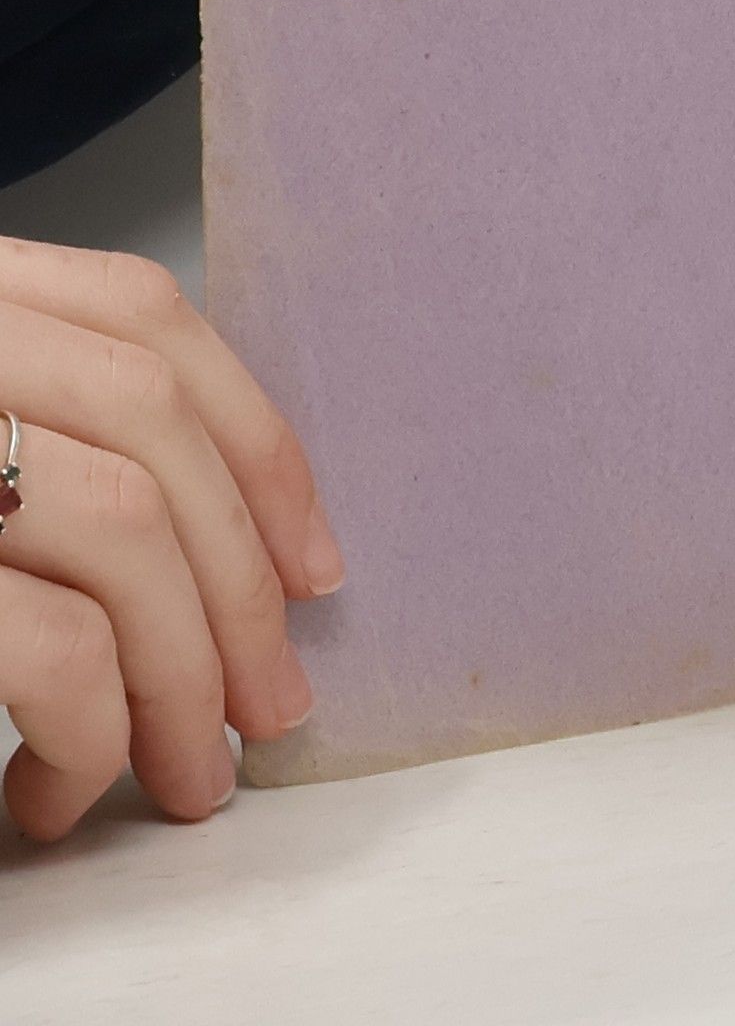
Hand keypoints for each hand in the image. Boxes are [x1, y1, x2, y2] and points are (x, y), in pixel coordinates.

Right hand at [0, 237, 341, 840]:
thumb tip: (221, 545)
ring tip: (183, 771)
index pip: (148, 319)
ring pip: (127, 535)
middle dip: (241, 587)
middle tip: (274, 706)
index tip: (317, 563)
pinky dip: (89, 731)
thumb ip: (47, 425)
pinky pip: (54, 650)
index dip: (256, 443)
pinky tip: (62, 785)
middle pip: (156, 435)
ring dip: (182, 676)